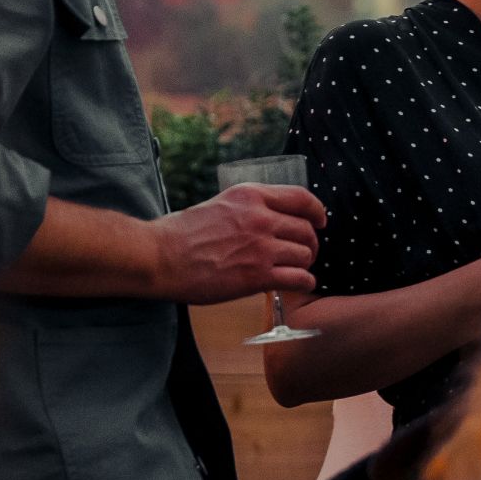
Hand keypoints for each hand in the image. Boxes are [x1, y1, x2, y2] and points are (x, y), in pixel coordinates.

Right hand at [152, 184, 323, 303]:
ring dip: (305, 263)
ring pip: (305, 254)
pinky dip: (304, 282)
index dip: (317, 211)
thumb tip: (270, 218)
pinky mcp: (257, 276)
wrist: (160, 257)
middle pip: (306, 229)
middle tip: (304, 252)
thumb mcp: (219, 204)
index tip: (320, 220)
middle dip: (310, 242)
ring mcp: (260, 248)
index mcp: (250, 196)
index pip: (301, 198)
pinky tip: (298, 283)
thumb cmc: (181, 233)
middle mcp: (260, 218)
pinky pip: (298, 278)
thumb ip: (248, 208)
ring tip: (297, 269)